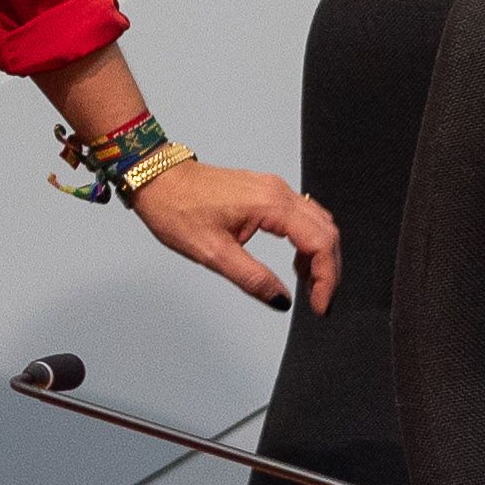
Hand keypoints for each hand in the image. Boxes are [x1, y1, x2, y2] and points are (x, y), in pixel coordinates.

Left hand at [126, 161, 340, 313]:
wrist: (155, 179)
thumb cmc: (176, 209)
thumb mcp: (212, 252)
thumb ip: (252, 278)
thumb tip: (282, 300)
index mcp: (271, 204)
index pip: (320, 243)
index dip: (326, 278)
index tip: (319, 305)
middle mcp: (279, 192)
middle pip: (326, 232)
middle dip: (328, 269)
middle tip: (319, 300)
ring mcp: (273, 189)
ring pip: (317, 223)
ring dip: (319, 255)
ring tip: (308, 285)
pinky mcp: (265, 192)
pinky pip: (302, 217)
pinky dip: (307, 242)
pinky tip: (295, 262)